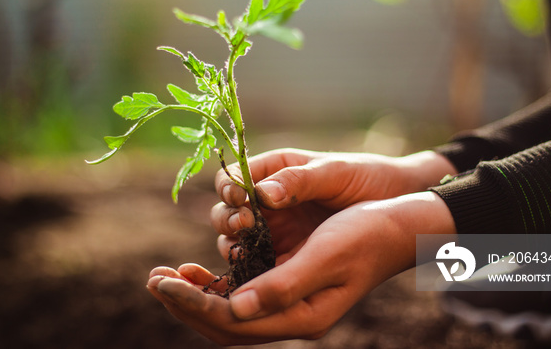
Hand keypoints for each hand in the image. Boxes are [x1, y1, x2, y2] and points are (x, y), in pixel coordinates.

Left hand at [147, 192, 455, 344]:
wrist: (398, 225)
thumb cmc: (366, 235)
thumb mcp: (326, 256)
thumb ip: (282, 285)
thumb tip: (233, 308)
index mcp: (302, 317)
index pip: (233, 323)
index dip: (193, 303)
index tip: (162, 280)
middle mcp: (293, 316)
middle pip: (226, 325)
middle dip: (186, 303)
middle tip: (152, 278)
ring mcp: (290, 303)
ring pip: (231, 312)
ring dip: (196, 295)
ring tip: (167, 274)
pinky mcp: (289, 283)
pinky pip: (243, 294)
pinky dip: (217, 285)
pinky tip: (201, 269)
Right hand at [212, 148, 455, 259]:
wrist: (397, 202)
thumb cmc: (366, 177)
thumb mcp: (335, 173)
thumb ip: (299, 181)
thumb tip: (261, 193)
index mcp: (274, 170)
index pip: (231, 178)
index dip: (229, 189)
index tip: (240, 199)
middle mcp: (266, 201)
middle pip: (226, 211)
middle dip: (229, 218)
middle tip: (246, 224)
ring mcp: (274, 229)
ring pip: (235, 240)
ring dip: (234, 244)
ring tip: (247, 248)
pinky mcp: (285, 255)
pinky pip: (257, 263)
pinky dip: (249, 269)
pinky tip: (255, 274)